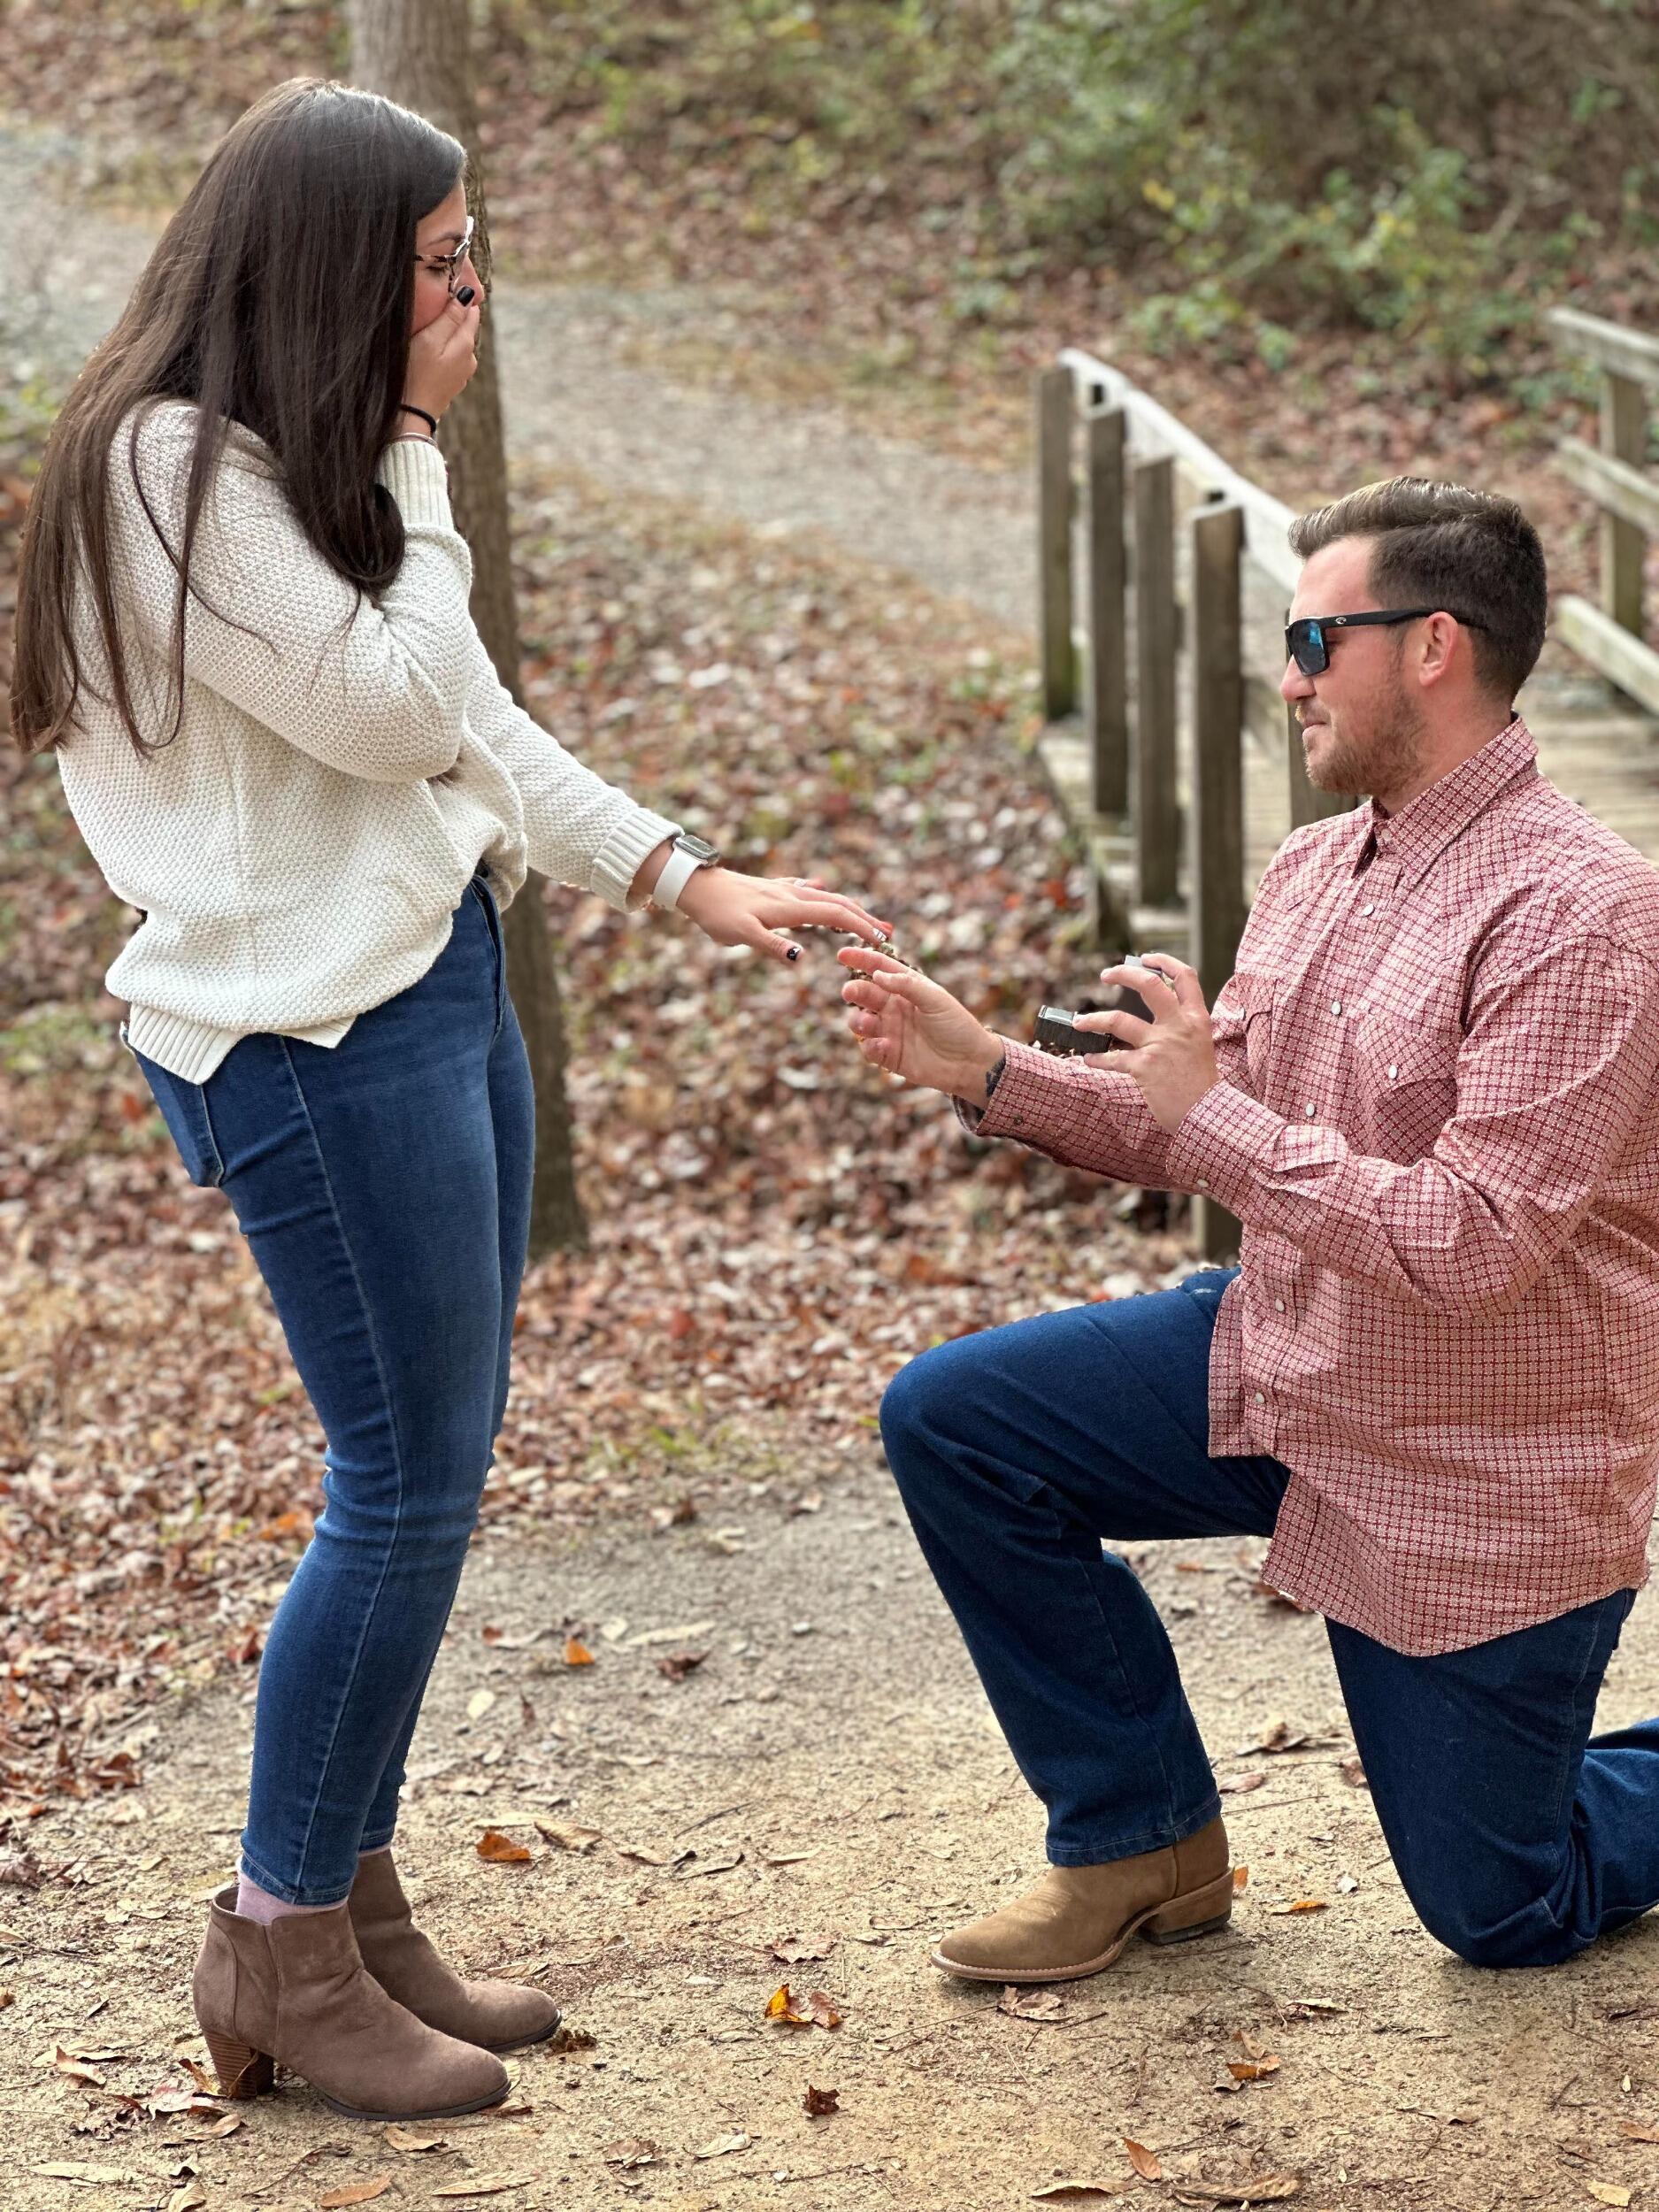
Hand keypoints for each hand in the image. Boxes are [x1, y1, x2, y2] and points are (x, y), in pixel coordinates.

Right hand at [403, 292, 482, 422]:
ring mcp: (463, 373)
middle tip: (431, 306)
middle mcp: (470, 358)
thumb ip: (450, 317)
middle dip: (453, 314)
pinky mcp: (453, 382)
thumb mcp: (430, 339)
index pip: (472, 310)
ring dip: (447, 332)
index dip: (459, 297)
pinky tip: (428, 350)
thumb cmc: (414, 374)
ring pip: (458, 342)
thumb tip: (468, 295)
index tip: (443, 288)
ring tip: (427, 327)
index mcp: (466, 343)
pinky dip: (443, 348)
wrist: (409, 414)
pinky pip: (451, 356)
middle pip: (465, 326)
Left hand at [676, 868, 893, 966]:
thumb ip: (771, 945)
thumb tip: (801, 957)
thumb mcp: (741, 934)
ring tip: (865, 919)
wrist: (695, 886)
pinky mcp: (772, 890)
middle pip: (838, 904)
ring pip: (825, 897)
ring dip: (849, 908)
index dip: (861, 927)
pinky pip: (806, 893)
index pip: (836, 915)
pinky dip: (823, 898)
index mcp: (790, 907)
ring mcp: (784, 891)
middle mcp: (792, 895)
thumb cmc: (717, 913)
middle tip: (887, 934)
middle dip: (864, 918)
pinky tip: (821, 891)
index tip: (882, 941)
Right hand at [837, 945, 1005, 1099]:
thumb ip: (907, 985)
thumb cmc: (957, 1026)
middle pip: (865, 995)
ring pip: (860, 1023)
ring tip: (867, 1023)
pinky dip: (871, 1047)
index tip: (842, 955)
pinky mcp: (889, 1056)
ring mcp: (890, 1031)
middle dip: (854, 991)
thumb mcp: (935, 999)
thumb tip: (878, 975)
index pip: (879, 969)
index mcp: (906, 989)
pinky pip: (869, 1049)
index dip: (861, 960)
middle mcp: (894, 1008)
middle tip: (849, 992)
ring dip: (858, 1022)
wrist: (969, 1063)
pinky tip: (884, 1046)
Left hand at [1076, 953, 1218, 1131]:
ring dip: (1093, 1020)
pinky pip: (1111, 1058)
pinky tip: (1088, 1059)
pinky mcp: (1145, 1067)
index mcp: (1197, 1019)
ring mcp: (1161, 1045)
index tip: (1145, 957)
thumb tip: (1157, 1017)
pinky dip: (1096, 1059)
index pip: (1185, 977)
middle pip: (1149, 985)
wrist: (1207, 1114)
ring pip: (1118, 1020)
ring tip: (1079, 1023)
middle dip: (1124, 974)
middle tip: (1106, 975)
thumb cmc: (1202, 1085)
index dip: (1164, 961)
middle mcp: (1179, 1026)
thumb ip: (1182, 1028)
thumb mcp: (1200, 1046)